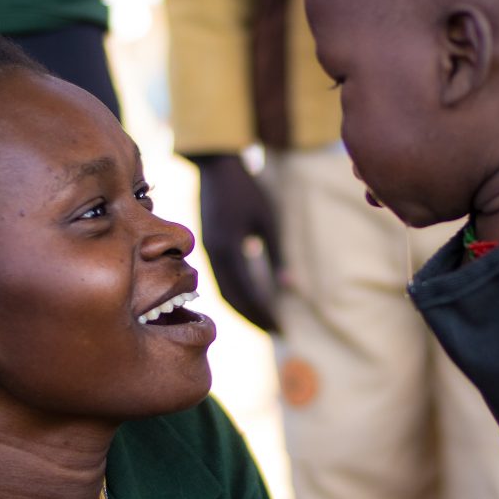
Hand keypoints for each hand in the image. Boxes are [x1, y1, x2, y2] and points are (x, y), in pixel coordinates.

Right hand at [193, 154, 282, 332]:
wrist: (216, 167)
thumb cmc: (247, 190)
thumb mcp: (268, 220)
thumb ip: (277, 254)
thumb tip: (289, 286)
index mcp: (228, 250)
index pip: (247, 293)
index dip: (263, 313)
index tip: (281, 328)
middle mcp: (214, 256)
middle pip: (232, 300)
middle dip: (253, 318)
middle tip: (275, 332)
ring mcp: (208, 253)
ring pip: (223, 292)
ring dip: (243, 310)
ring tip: (264, 321)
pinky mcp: (209, 248)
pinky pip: (221, 280)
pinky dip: (235, 295)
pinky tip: (250, 300)